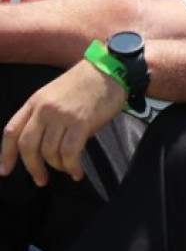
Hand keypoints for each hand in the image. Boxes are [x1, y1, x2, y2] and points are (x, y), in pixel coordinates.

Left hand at [0, 60, 127, 185]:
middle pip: (27, 146)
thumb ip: (45, 116)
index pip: (11, 131)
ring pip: (49, 152)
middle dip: (32, 168)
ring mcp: (62, 116)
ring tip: (68, 170)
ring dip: (58, 167)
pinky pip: (70, 152)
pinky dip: (71, 166)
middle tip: (40, 180)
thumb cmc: (86, 83)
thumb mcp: (55, 94)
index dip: (6, 154)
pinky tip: (77, 172)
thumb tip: (44, 145)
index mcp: (35, 102)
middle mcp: (44, 109)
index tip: (5, 171)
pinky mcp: (81, 123)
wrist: (110, 70)